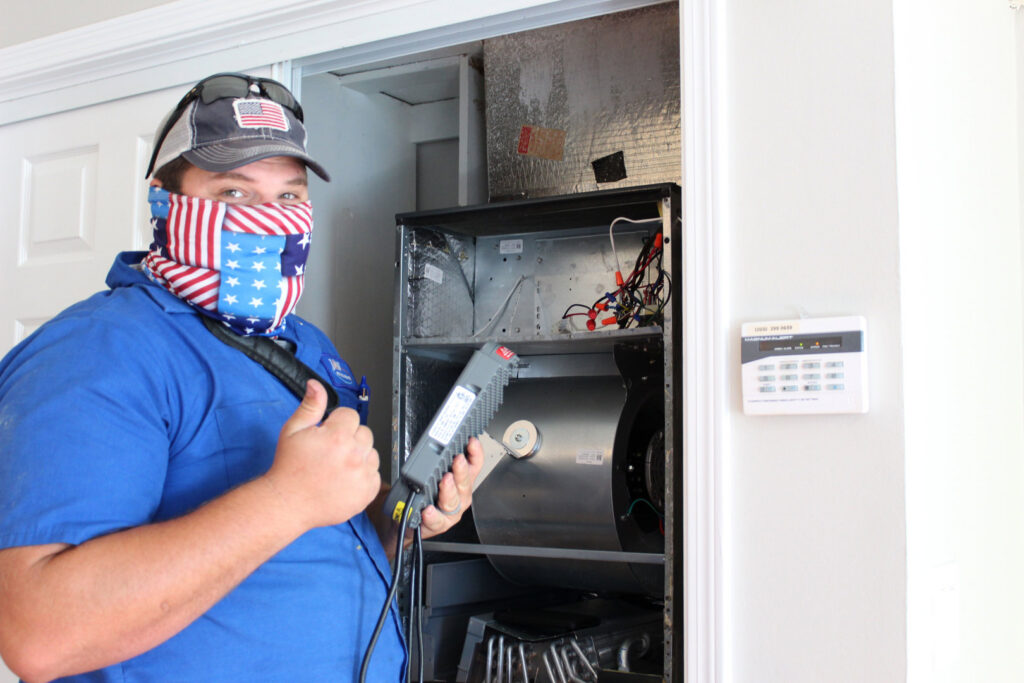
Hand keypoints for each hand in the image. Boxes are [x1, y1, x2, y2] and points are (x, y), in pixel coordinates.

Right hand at [264, 380, 381, 530]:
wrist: (288, 502)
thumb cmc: (289, 467)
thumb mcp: (293, 431)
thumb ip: (310, 406)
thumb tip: (316, 385)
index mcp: (337, 436)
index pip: (351, 415)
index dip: (337, 422)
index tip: (327, 433)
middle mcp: (354, 454)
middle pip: (364, 433)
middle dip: (349, 437)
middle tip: (330, 451)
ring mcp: (362, 474)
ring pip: (372, 453)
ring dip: (359, 456)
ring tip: (337, 466)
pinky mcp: (367, 491)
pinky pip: (375, 474)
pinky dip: (363, 476)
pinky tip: (344, 479)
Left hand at [417, 436, 483, 539]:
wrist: (411, 518)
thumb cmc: (424, 494)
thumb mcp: (433, 473)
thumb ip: (438, 460)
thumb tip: (434, 440)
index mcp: (462, 480)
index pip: (474, 465)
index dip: (475, 453)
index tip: (471, 442)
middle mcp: (460, 495)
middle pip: (465, 482)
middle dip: (462, 470)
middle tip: (458, 459)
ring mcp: (451, 511)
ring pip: (453, 501)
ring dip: (449, 490)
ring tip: (444, 481)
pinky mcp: (439, 524)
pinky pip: (436, 520)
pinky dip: (433, 515)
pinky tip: (428, 510)